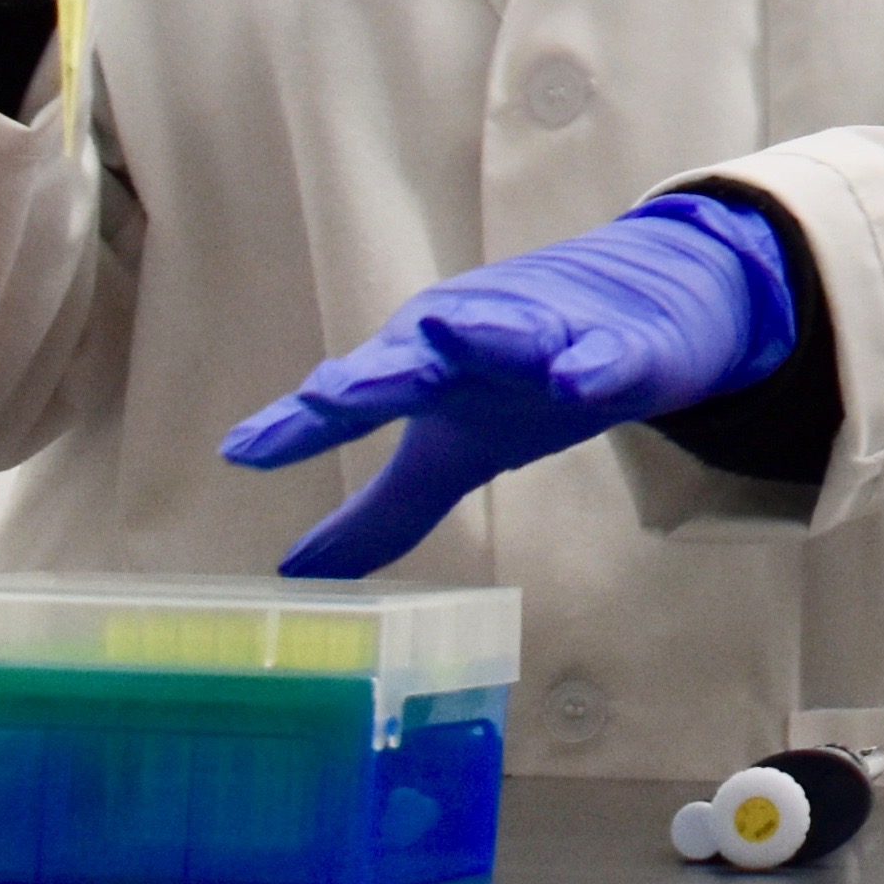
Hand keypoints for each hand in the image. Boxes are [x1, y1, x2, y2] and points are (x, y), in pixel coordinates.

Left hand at [222, 192, 798, 577]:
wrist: (642, 310)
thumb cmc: (526, 383)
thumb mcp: (451, 454)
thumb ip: (380, 512)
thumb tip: (295, 573)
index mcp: (422, 370)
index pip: (351, 399)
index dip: (298, 427)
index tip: (242, 452)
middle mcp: (472, 340)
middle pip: (417, 356)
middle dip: (375, 373)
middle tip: (330, 394)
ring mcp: (548, 336)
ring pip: (510, 333)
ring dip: (479, 335)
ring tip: (447, 337)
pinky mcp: (620, 345)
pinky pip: (607, 355)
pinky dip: (593, 363)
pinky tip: (577, 379)